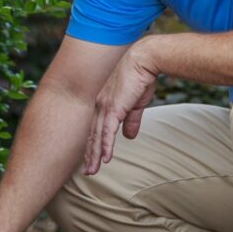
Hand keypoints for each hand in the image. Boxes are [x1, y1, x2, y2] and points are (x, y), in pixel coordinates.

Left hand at [84, 40, 158, 174]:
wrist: (144, 60)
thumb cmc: (141, 77)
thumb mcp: (136, 103)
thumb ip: (131, 120)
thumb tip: (129, 137)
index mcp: (104, 103)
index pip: (96, 128)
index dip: (94, 144)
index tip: (93, 158)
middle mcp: (100, 105)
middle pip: (93, 134)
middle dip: (90, 154)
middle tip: (88, 171)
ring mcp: (105, 106)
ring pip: (98, 136)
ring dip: (95, 155)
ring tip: (92, 170)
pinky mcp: (114, 107)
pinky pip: (108, 131)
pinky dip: (106, 146)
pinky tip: (106, 159)